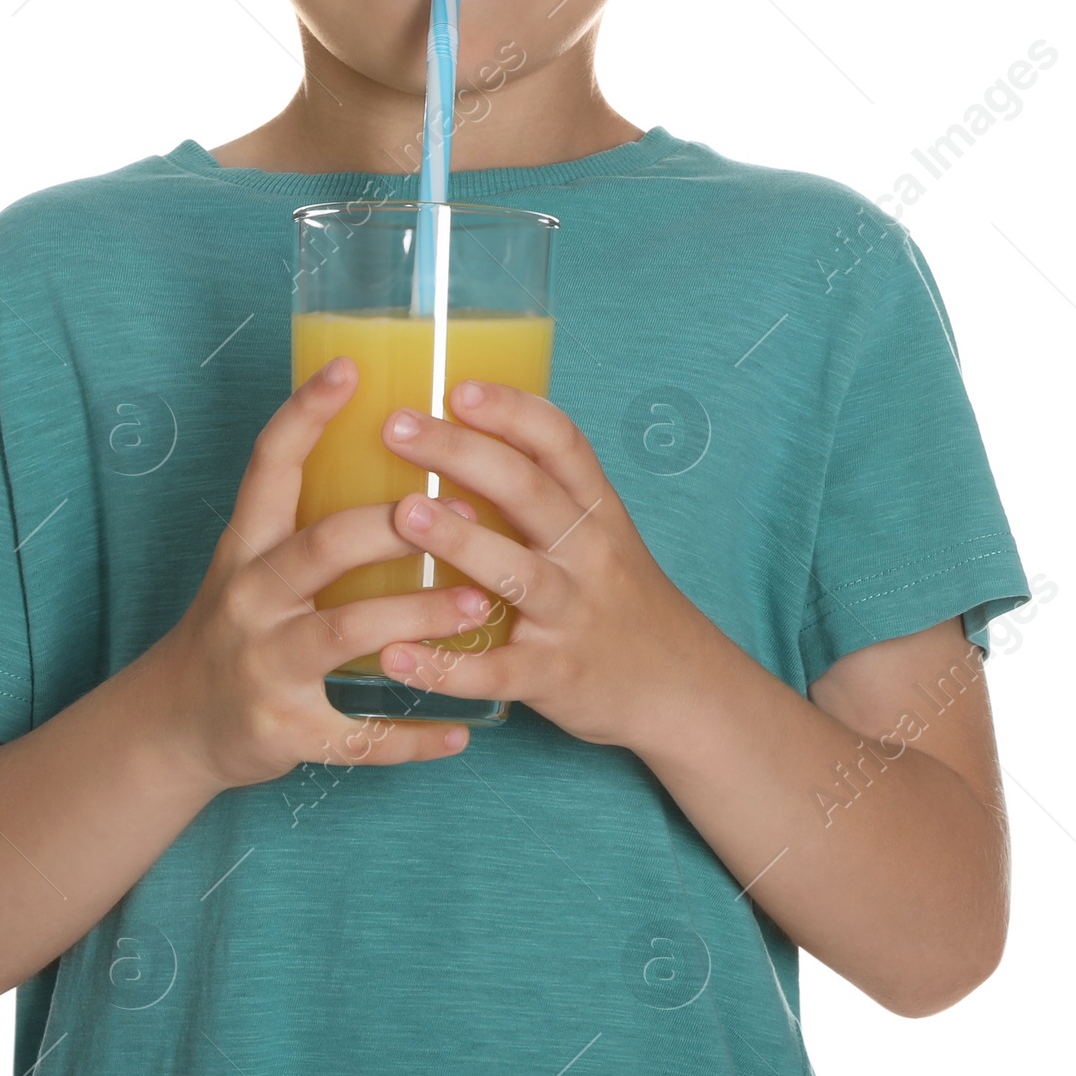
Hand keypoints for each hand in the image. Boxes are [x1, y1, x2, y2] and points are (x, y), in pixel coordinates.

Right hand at [147, 357, 489, 791]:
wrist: (175, 725)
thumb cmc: (239, 625)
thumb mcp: (252, 562)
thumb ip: (308, 516)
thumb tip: (395, 447)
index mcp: (246, 546)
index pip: (269, 466)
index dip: (306, 414)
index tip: (350, 368)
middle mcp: (249, 598)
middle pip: (320, 547)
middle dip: (390, 525)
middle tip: (460, 504)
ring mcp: (265, 666)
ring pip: (346, 633)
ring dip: (416, 617)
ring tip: (477, 605)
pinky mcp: (283, 729)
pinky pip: (357, 736)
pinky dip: (412, 737)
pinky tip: (463, 732)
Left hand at [375, 381, 699, 748]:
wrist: (681, 688)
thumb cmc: (618, 596)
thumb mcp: (599, 533)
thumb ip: (542, 491)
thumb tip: (455, 434)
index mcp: (595, 510)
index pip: (560, 443)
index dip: (511, 411)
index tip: (458, 387)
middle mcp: (588, 554)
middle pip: (528, 491)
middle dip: (462, 453)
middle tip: (398, 427)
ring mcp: (572, 615)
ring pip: (515, 573)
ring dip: (458, 541)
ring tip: (403, 512)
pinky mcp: (554, 676)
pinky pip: (495, 671)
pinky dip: (445, 667)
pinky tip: (394, 653)